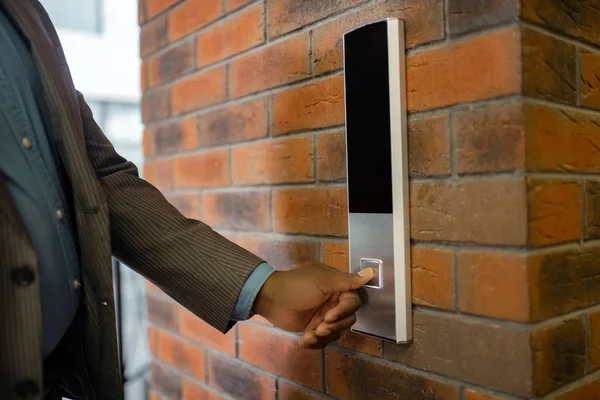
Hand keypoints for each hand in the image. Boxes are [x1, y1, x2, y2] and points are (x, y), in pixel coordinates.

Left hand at [253, 262, 374, 348]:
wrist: (270, 298)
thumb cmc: (296, 285)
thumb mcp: (322, 280)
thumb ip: (347, 280)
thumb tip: (371, 273)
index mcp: (337, 287)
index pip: (353, 302)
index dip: (344, 311)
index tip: (330, 315)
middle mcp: (333, 302)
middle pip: (347, 320)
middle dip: (334, 326)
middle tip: (319, 328)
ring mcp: (323, 316)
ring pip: (336, 332)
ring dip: (324, 337)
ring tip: (309, 336)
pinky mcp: (313, 328)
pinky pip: (323, 340)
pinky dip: (315, 343)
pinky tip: (304, 340)